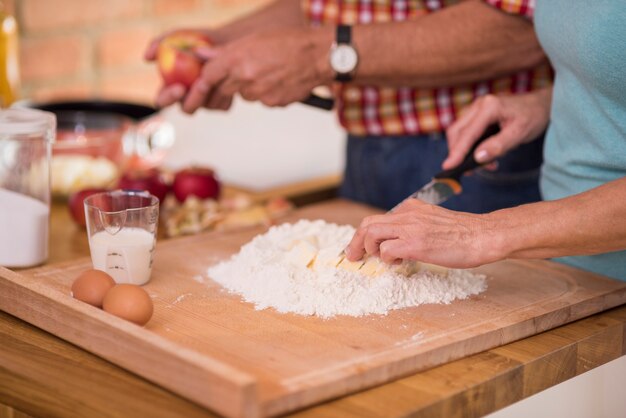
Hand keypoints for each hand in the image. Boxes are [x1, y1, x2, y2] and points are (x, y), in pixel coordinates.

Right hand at [144, 28, 226, 109]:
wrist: (226, 43)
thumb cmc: (198, 40)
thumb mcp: (179, 36)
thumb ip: (160, 43)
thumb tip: (146, 57)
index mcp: (171, 88)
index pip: (163, 100)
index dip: (169, 97)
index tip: (179, 87)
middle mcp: (188, 98)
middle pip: (187, 109)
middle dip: (194, 99)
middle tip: (202, 84)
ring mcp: (206, 103)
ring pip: (207, 107)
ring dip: (213, 93)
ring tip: (220, 74)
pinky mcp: (222, 103)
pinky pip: (223, 105)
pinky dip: (227, 94)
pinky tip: (230, 79)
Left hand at [179, 27, 333, 113]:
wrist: (319, 55)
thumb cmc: (288, 42)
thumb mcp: (254, 38)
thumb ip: (226, 50)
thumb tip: (201, 54)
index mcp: (237, 57)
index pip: (209, 75)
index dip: (202, 83)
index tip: (196, 90)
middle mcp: (245, 76)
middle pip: (224, 88)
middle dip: (228, 85)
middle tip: (244, 74)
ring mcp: (259, 92)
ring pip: (245, 95)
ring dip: (251, 87)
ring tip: (270, 71)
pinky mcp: (273, 102)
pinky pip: (263, 101)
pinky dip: (268, 93)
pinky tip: (281, 80)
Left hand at [344, 199, 503, 267]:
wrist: (483, 235)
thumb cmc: (463, 234)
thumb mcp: (433, 221)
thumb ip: (414, 226)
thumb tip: (396, 242)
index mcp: (411, 208)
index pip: (377, 218)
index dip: (362, 234)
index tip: (358, 247)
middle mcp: (408, 215)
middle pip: (368, 224)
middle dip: (355, 243)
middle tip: (353, 257)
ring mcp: (411, 228)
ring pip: (371, 234)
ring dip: (370, 250)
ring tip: (383, 259)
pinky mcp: (416, 244)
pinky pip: (387, 250)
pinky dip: (388, 259)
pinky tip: (401, 263)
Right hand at [442, 88, 552, 169]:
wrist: (542, 104)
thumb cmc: (533, 116)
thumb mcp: (519, 134)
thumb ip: (498, 146)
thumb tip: (477, 158)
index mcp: (489, 107)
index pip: (467, 133)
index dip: (457, 152)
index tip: (448, 167)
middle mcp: (479, 105)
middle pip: (456, 131)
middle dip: (458, 152)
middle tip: (467, 171)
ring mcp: (477, 109)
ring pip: (460, 132)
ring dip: (465, 151)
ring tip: (483, 165)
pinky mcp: (478, 115)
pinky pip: (467, 132)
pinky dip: (471, 146)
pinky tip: (485, 157)